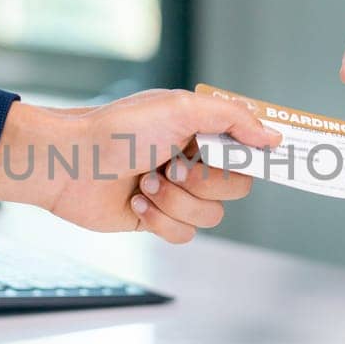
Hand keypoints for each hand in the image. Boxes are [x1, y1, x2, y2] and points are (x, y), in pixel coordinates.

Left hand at [0, 90, 281, 243]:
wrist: (69, 163)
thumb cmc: (118, 129)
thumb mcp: (181, 108)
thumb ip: (234, 118)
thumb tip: (274, 137)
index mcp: (202, 131)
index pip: (249, 149)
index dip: (260, 158)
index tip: (275, 162)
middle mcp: (193, 161)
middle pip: (237, 189)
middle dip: (203, 182)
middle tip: (172, 166)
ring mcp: (176, 192)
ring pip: (211, 216)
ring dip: (176, 202)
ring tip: (146, 183)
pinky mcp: (156, 220)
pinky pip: (185, 235)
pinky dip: (160, 221)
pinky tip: (136, 202)